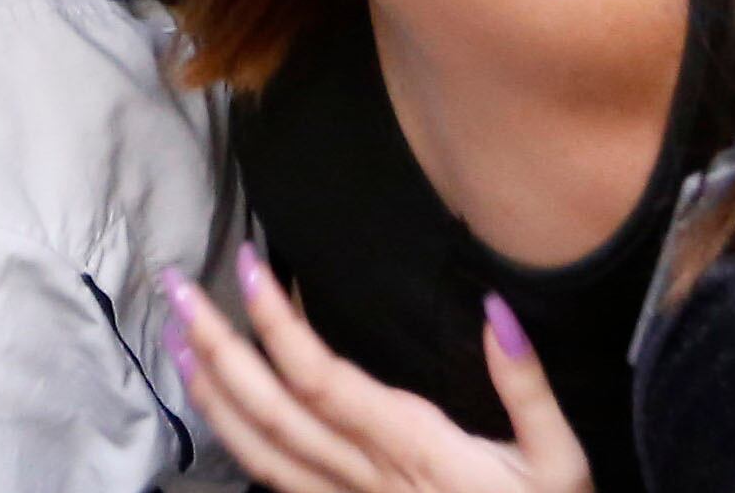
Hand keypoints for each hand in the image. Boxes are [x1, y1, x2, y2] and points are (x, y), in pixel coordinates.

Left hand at [167, 246, 590, 492]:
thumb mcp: (561, 462)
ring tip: (174, 336)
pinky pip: (275, 480)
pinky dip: (234, 439)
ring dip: (209, 391)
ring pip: (258, 450)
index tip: (246, 262)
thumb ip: (527, 387)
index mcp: (412, 447)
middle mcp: (366, 476)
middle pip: (271, 409)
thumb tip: (497, 310)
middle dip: (214, 345)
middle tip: (173, 286)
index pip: (321, 378)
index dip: (276, 321)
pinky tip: (215, 406)